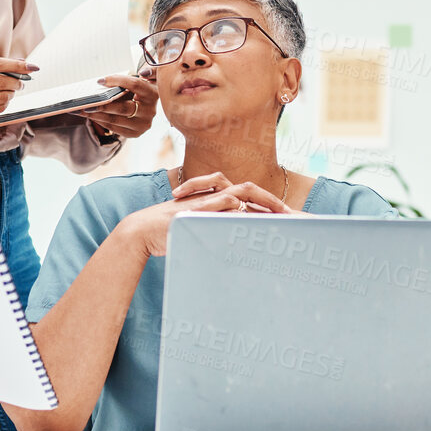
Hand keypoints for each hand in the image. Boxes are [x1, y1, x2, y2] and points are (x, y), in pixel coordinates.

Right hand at [0, 57, 35, 132]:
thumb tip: (17, 63)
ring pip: (1, 97)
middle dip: (17, 81)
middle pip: (0, 81)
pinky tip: (2, 100)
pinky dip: (5, 103)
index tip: (29, 65)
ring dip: (12, 93)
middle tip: (21, 81)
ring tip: (11, 90)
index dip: (15, 64)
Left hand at [77, 68, 158, 139]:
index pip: (134, 85)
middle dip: (102, 106)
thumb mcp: (138, 81)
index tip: (99, 80)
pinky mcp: (135, 133)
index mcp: (152, 93)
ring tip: (82, 110)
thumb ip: (128, 78)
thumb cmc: (138, 92)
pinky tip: (91, 116)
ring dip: (96, 116)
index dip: (117, 81)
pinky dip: (101, 122)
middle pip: (123, 108)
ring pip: (116, 120)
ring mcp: (143, 124)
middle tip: (86, 104)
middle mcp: (150, 111)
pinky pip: (114, 128)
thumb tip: (103, 82)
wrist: (146, 108)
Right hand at [115, 172, 290, 258]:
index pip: (244, 195)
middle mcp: (210, 195)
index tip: (283, 217)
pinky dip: (238, 212)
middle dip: (269, 200)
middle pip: (247, 189)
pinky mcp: (196, 209)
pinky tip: (252, 220)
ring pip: (238, 194)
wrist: (141, 231)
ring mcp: (203, 201)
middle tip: (288, 213)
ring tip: (278, 214)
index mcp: (212, 199)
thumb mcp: (195, 230)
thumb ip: (212, 230)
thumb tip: (231, 241)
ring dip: (259, 202)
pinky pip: (221, 206)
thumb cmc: (166, 232)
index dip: (264, 203)